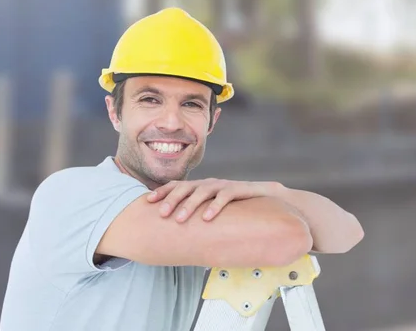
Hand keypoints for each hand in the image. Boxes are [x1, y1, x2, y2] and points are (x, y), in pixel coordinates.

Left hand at [147, 178, 281, 222]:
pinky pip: (224, 196)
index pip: (178, 185)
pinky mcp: (238, 189)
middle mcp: (210, 183)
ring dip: (189, 205)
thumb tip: (177, 233)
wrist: (267, 196)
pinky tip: (206, 218)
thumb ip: (198, 214)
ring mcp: (223, 185)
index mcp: (201, 186)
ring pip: (202, 191)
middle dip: (172, 200)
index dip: (162, 191)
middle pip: (186, 187)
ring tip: (179, 219)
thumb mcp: (214, 208)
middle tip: (162, 214)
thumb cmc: (237, 205)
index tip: (148, 201)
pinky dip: (214, 206)